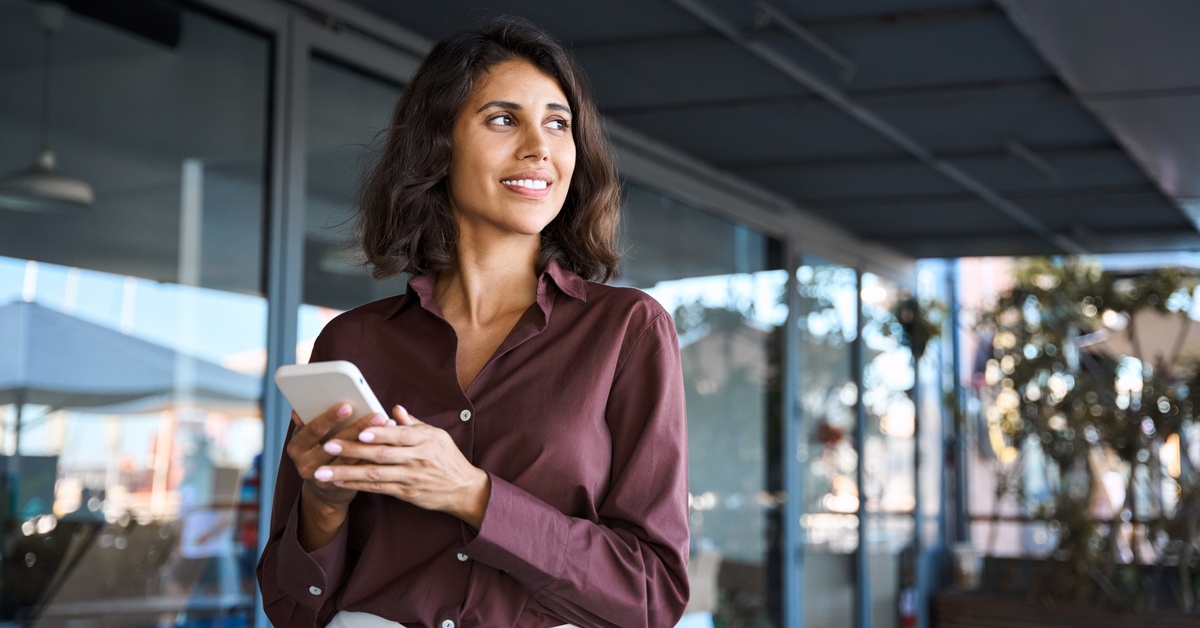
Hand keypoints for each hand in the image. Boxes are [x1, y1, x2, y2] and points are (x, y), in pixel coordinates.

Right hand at [287, 403, 393, 510]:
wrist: (322, 488)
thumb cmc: (318, 450)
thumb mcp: (309, 436)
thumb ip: (309, 422)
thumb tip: (299, 410)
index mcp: (297, 446)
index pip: (314, 429)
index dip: (330, 417)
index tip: (348, 405)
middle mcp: (306, 464)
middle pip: (336, 444)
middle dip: (359, 428)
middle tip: (377, 415)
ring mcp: (323, 478)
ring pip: (351, 458)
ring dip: (372, 442)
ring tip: (389, 425)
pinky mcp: (340, 485)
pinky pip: (360, 469)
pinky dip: (375, 454)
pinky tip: (390, 442)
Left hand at [316, 405, 491, 527]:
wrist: (463, 489)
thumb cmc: (448, 458)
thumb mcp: (436, 435)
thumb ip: (412, 423)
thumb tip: (394, 409)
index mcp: (425, 440)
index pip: (399, 435)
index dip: (380, 433)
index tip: (360, 429)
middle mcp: (417, 459)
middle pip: (381, 455)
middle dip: (353, 450)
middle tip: (328, 446)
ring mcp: (411, 478)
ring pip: (374, 475)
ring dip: (347, 472)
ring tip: (323, 471)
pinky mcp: (406, 493)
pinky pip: (377, 489)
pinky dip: (357, 485)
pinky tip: (339, 482)